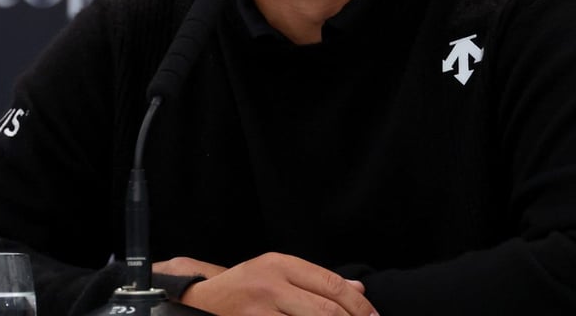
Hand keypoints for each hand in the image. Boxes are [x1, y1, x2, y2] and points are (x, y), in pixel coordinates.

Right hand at [164, 252, 375, 315]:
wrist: (201, 300)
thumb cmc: (245, 288)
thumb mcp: (277, 274)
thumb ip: (315, 280)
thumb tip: (358, 289)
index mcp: (280, 264)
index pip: (330, 283)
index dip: (357, 303)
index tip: (373, 315)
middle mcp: (271, 283)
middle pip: (325, 308)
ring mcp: (260, 309)